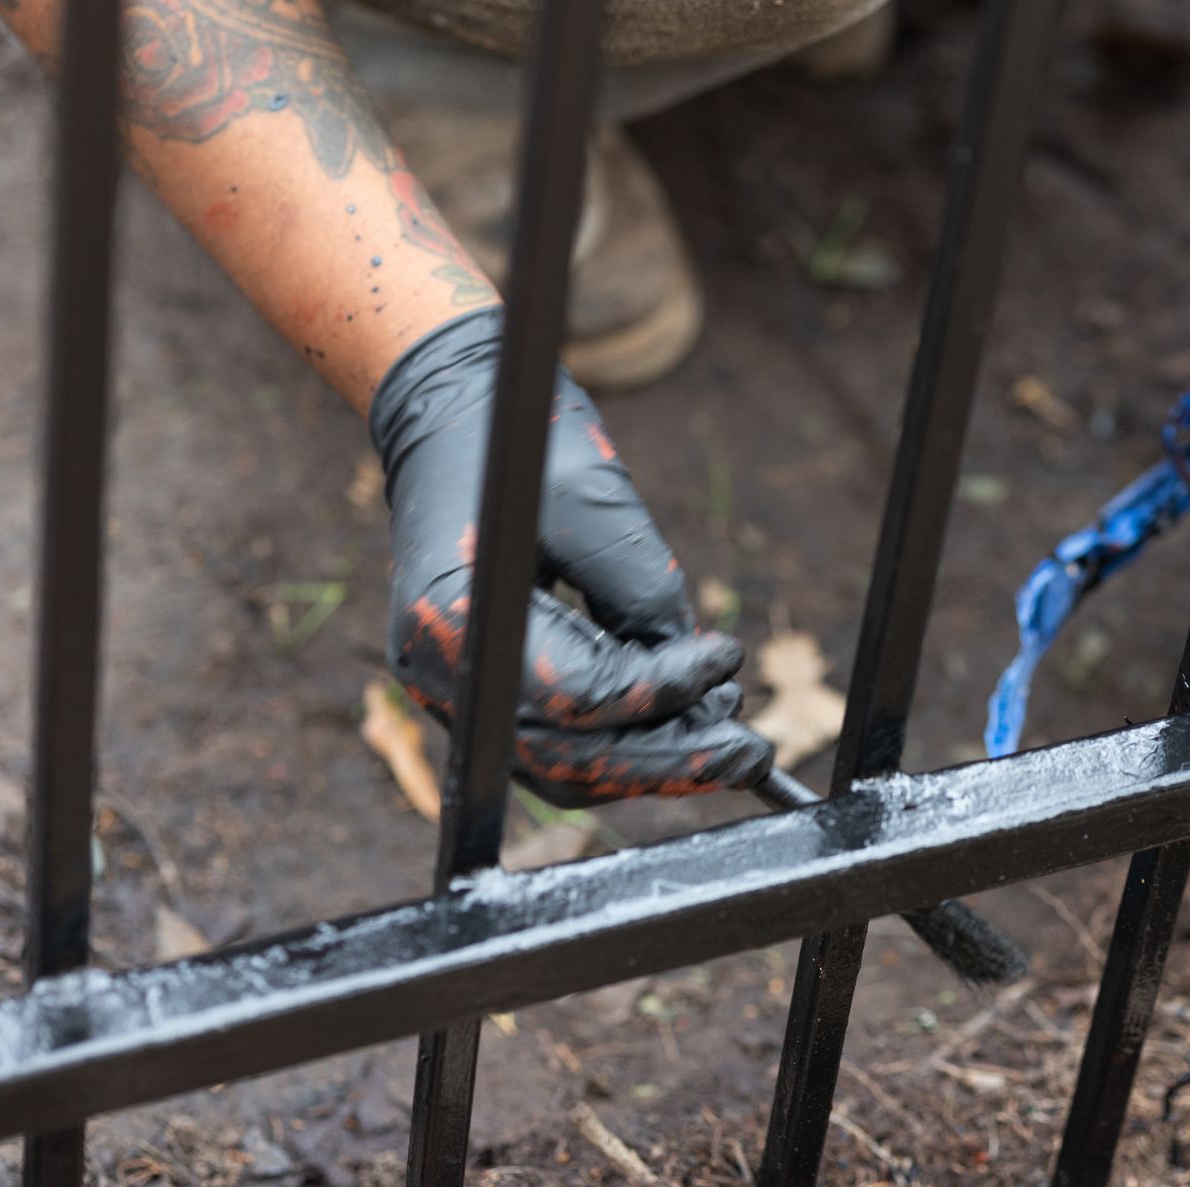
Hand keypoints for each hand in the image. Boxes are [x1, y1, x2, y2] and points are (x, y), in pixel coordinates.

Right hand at [369, 309, 773, 806]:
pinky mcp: (480, 691)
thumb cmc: (517, 441)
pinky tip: (683, 726)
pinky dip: (620, 745)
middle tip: (749, 751)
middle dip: (668, 761)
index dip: (663, 690)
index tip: (726, 660)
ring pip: (561, 768)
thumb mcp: (594, 503)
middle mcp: (440, 674)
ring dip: (650, 765)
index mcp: (456, 620)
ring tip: (728, 742)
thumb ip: (644, 594)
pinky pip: (553, 744)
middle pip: (566, 758)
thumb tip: (701, 680)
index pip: (578, 694)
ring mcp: (453, 691)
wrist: (451, 415)